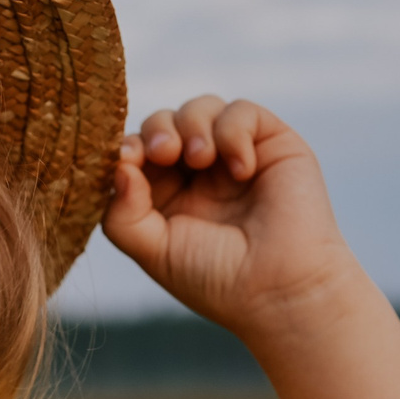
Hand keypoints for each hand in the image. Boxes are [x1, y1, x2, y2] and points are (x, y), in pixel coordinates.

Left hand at [101, 96, 364, 343]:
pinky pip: (241, 112)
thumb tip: (118, 165)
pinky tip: (240, 170)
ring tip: (200, 158)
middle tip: (164, 152)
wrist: (281, 290)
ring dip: (192, 125)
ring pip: (200, 108)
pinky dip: (233, 131)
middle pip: (164, 123)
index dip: (127, 147)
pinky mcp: (272, 143)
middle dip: (157, 130)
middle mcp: (199, 173)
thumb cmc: (218, 279)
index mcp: (167, 196)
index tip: (127, 158)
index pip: (136, 152)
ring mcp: (234, 156)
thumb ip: (122, 214)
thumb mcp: (153, 252)